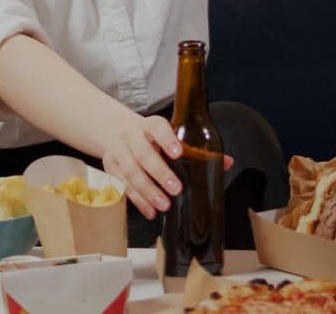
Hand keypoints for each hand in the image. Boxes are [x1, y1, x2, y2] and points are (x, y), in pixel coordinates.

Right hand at [99, 113, 235, 219]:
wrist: (114, 129)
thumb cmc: (151, 136)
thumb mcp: (170, 134)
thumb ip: (196, 148)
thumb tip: (226, 162)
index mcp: (150, 125)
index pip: (157, 128)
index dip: (167, 140)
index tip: (178, 153)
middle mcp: (132, 136)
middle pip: (143, 154)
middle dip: (159, 172)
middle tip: (175, 188)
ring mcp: (118, 151)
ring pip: (130, 172)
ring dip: (147, 191)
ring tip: (163, 204)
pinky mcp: (110, 167)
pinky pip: (122, 185)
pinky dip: (137, 200)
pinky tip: (150, 211)